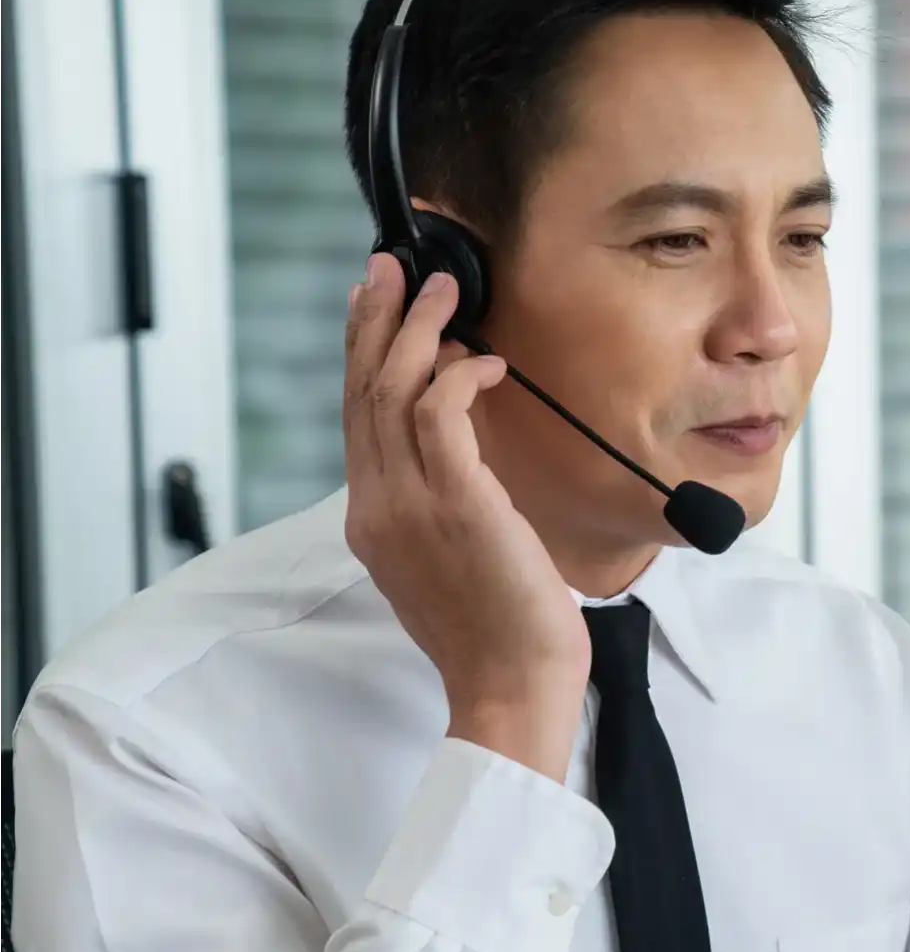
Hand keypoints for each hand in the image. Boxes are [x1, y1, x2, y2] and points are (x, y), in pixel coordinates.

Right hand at [343, 256, 587, 780]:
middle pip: (362, 391)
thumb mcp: (453, 560)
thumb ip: (442, 507)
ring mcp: (410, 503)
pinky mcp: (454, 501)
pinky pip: (438, 414)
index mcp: (372, 519)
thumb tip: (462, 459)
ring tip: (443, 289)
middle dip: (376, 320)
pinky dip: (458, 376)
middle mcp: (378, 505)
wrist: (511, 683)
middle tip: (391, 268)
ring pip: (392, 391)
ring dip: (418, 330)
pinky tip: (486, 362)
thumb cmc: (499, 631)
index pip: (357, 418)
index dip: (363, 354)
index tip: (374, 307)